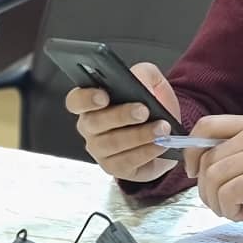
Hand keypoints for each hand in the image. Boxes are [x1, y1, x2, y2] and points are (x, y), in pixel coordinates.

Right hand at [64, 62, 181, 182]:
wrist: (165, 127)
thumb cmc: (150, 103)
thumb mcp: (150, 80)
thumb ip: (144, 74)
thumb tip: (141, 84)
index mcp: (91, 103)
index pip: (76, 100)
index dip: (85, 99)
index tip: (103, 96)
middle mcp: (91, 129)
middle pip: (94, 123)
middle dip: (121, 116)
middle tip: (143, 111)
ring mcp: (101, 151)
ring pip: (112, 145)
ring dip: (139, 136)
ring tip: (161, 128)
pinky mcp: (116, 168)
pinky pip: (127, 162)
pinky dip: (146, 152)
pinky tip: (161, 144)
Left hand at [184, 115, 242, 235]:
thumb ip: (236, 151)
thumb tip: (196, 161)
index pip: (208, 124)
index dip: (191, 149)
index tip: (192, 170)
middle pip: (207, 157)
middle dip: (205, 187)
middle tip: (220, 202)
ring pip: (213, 177)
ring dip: (216, 202)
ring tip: (233, 209)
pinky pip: (227, 194)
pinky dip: (229, 210)